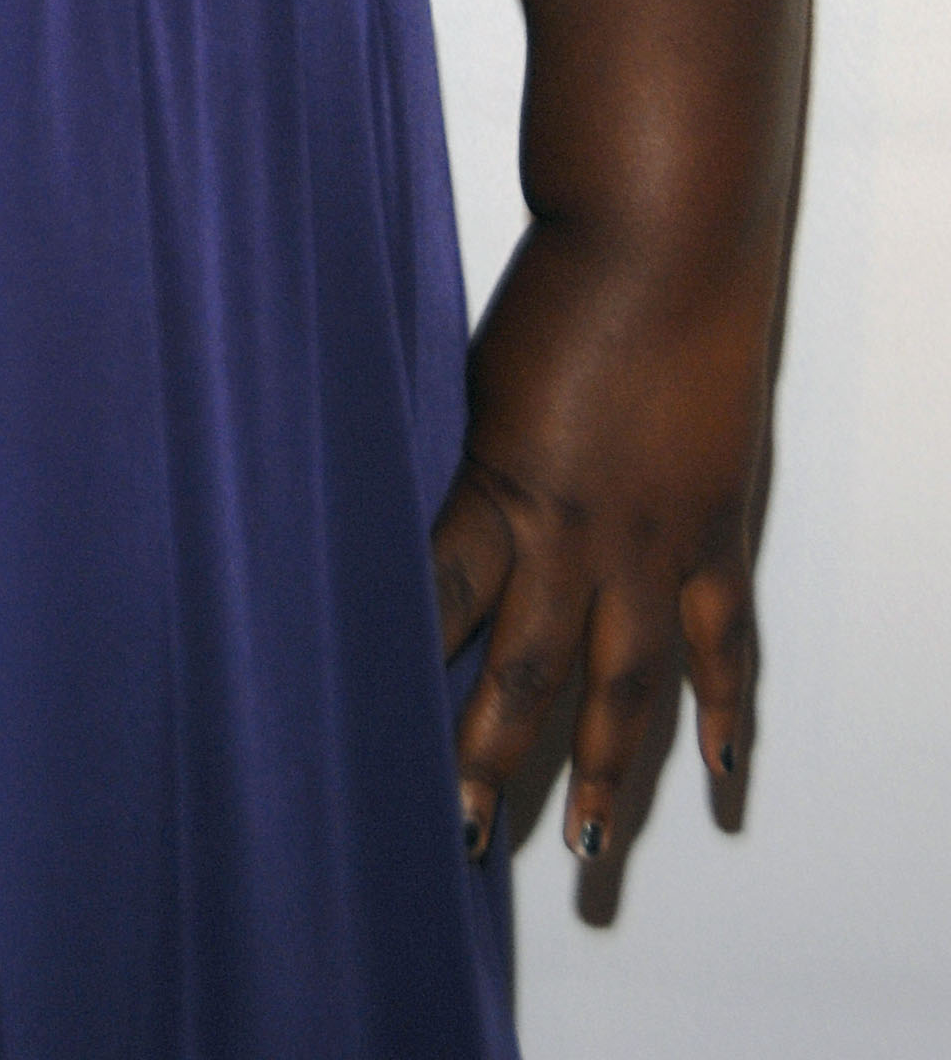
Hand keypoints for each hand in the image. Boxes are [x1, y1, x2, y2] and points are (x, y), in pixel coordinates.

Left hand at [431, 221, 766, 864]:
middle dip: (489, 759)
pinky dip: (725, 710)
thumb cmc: (559, 283)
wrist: (662, 233)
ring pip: (623, 684)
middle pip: (522, 671)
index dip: (405, 668)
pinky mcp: (713, 528)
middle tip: (460, 838)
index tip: (360, 728)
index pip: (438, 604)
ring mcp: (653, 539)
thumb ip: (477, 466)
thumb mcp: (483, 379)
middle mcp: (574, 532)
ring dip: (604, 772)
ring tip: (585, 852)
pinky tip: (716, 772)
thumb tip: (452, 528)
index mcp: (498, 484)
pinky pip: (722, 641)